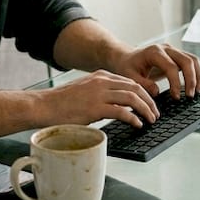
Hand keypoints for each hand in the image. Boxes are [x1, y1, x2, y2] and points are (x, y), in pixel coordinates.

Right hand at [40, 70, 158, 128]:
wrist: (44, 105)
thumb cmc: (62, 102)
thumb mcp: (85, 90)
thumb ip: (101, 93)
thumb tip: (117, 104)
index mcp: (101, 76)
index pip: (131, 81)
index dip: (144, 92)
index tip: (151, 103)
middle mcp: (102, 81)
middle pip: (136, 88)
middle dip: (149, 101)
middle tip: (155, 113)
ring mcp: (99, 94)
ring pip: (132, 98)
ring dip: (145, 109)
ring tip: (151, 119)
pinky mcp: (95, 108)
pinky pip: (122, 111)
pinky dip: (133, 118)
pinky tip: (137, 124)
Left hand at [110, 43, 199, 100]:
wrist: (127, 58)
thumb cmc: (128, 67)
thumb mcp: (129, 76)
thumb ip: (142, 84)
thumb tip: (156, 92)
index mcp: (154, 52)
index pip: (171, 67)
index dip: (176, 83)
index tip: (176, 97)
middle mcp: (166, 48)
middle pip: (187, 61)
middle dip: (192, 79)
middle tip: (191, 95)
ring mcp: (173, 51)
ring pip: (193, 60)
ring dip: (198, 76)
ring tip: (199, 91)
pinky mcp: (177, 56)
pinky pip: (193, 62)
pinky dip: (199, 73)